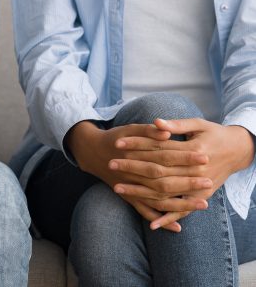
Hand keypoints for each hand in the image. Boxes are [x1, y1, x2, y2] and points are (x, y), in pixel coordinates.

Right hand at [67, 121, 208, 231]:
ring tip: (203, 204)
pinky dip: (160, 220)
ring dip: (180, 203)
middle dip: (187, 182)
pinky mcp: (128, 197)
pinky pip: (145, 211)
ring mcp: (131, 188)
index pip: (165, 156)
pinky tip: (177, 227)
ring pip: (157, 199)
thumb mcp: (130, 129)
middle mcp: (133, 174)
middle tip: (209, 182)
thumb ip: (149, 131)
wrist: (92, 152)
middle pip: (164, 180)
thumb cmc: (116, 138)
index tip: (204, 157)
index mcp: (135, 154)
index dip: (184, 157)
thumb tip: (167, 132)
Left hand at [110, 118, 254, 228]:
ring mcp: (199, 186)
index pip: (159, 149)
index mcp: (195, 150)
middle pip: (158, 171)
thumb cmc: (214, 134)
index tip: (118, 143)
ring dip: (140, 192)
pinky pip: (182, 210)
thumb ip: (176, 125)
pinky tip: (152, 225)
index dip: (138, 145)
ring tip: (116, 188)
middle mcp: (196, 171)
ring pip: (165, 192)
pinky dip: (168, 218)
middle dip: (132, 168)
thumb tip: (156, 122)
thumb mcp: (198, 124)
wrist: (237, 150)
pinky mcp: (201, 197)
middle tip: (111, 164)